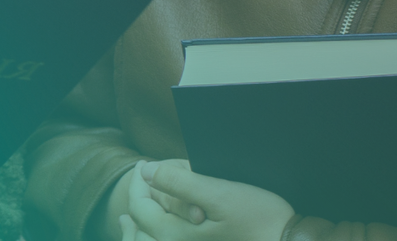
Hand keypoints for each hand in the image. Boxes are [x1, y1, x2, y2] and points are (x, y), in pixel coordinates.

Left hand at [117, 160, 292, 240]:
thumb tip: (145, 171)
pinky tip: (164, 218)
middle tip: (156, 175)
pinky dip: (160, 228)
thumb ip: (178, 183)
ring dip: (147, 215)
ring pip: (151, 236)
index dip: (138, 181)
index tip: (144, 162)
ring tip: (150, 196)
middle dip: (145, 196)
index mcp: (173, 236)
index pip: (138, 207)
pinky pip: (167, 240)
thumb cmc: (259, 219)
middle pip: (141, 222)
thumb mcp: (219, 194)